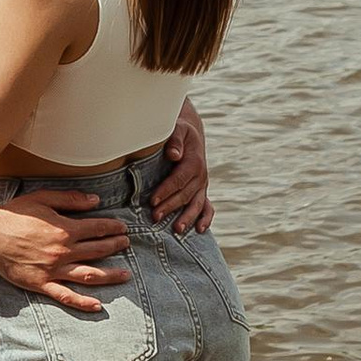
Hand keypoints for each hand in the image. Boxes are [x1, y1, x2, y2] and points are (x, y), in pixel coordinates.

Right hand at [0, 188, 133, 316]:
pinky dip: (83, 303)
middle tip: (126, 244)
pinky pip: (66, 296)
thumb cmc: (14, 215)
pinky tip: (97, 306)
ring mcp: (54, 270)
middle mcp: (63, 252)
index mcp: (65, 230)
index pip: (97, 229)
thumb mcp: (43, 198)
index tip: (122, 228)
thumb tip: (95, 200)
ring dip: (110, 275)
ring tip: (125, 274)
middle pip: (97, 250)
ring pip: (89, 274)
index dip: (112, 227)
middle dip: (115, 246)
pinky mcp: (42, 284)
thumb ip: (70, 200)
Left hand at [152, 98, 212, 233]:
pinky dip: (205, 219)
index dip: (166, 191)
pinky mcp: (202, 191)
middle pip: (185, 195)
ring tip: (177, 229)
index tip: (153, 201)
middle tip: (155, 217)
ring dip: (187, 217)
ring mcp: (202, 185)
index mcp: (194, 161)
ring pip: (196, 204)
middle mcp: (201, 175)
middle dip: (170, 206)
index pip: (179, 179)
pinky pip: (207, 207)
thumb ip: (175, 141)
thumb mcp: (178, 129)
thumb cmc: (180, 132)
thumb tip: (174, 154)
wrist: (191, 135)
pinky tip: (200, 230)